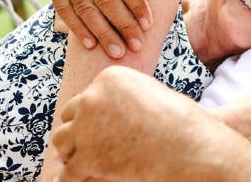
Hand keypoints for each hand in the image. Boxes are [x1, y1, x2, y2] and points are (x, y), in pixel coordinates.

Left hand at [52, 66, 250, 181]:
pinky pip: (68, 172)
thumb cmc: (177, 120)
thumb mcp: (147, 93)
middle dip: (80, 129)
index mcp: (107, 78)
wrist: (189, 145)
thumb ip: (121, 96)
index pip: (86, 96)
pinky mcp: (87, 159)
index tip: (104, 127)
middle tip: (92, 144)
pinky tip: (80, 179)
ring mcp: (86, 129)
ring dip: (72, 151)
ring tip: (84, 161)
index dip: (93, 114)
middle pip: (69, 115)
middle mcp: (92, 99)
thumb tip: (96, 111)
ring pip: (61, 141)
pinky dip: (72, 178)